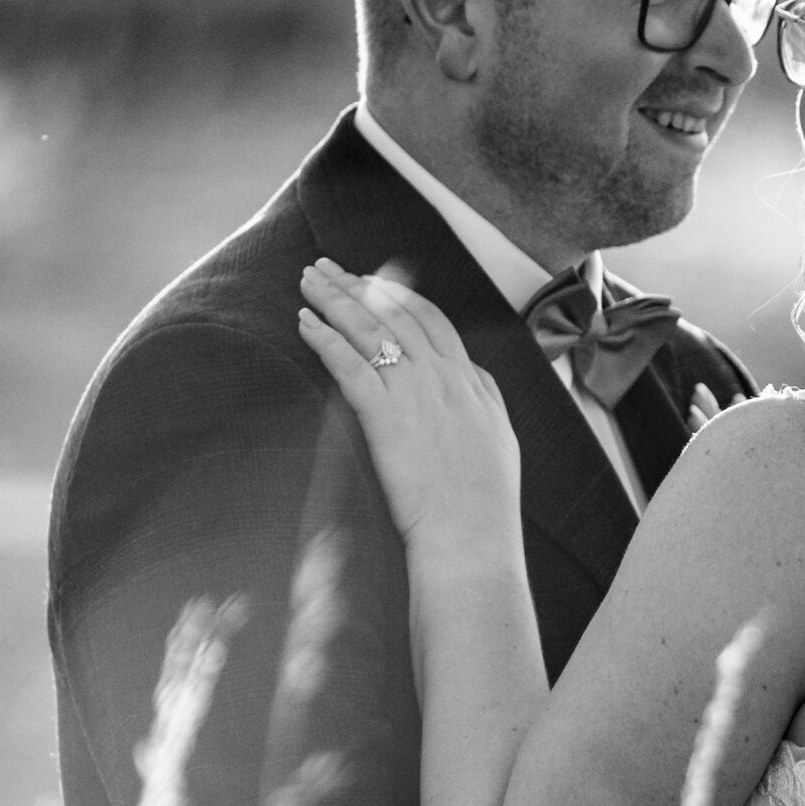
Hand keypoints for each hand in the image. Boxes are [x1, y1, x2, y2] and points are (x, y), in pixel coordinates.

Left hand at [298, 259, 518, 546]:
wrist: (472, 537)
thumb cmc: (484, 503)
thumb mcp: (498, 437)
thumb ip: (483, 398)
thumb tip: (473, 374)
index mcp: (470, 381)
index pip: (431, 319)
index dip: (398, 295)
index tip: (374, 281)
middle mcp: (442, 376)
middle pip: (394, 313)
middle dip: (358, 285)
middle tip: (329, 268)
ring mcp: (413, 392)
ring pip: (368, 328)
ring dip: (335, 298)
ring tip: (309, 280)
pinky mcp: (384, 415)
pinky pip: (348, 363)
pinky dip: (325, 338)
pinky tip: (306, 323)